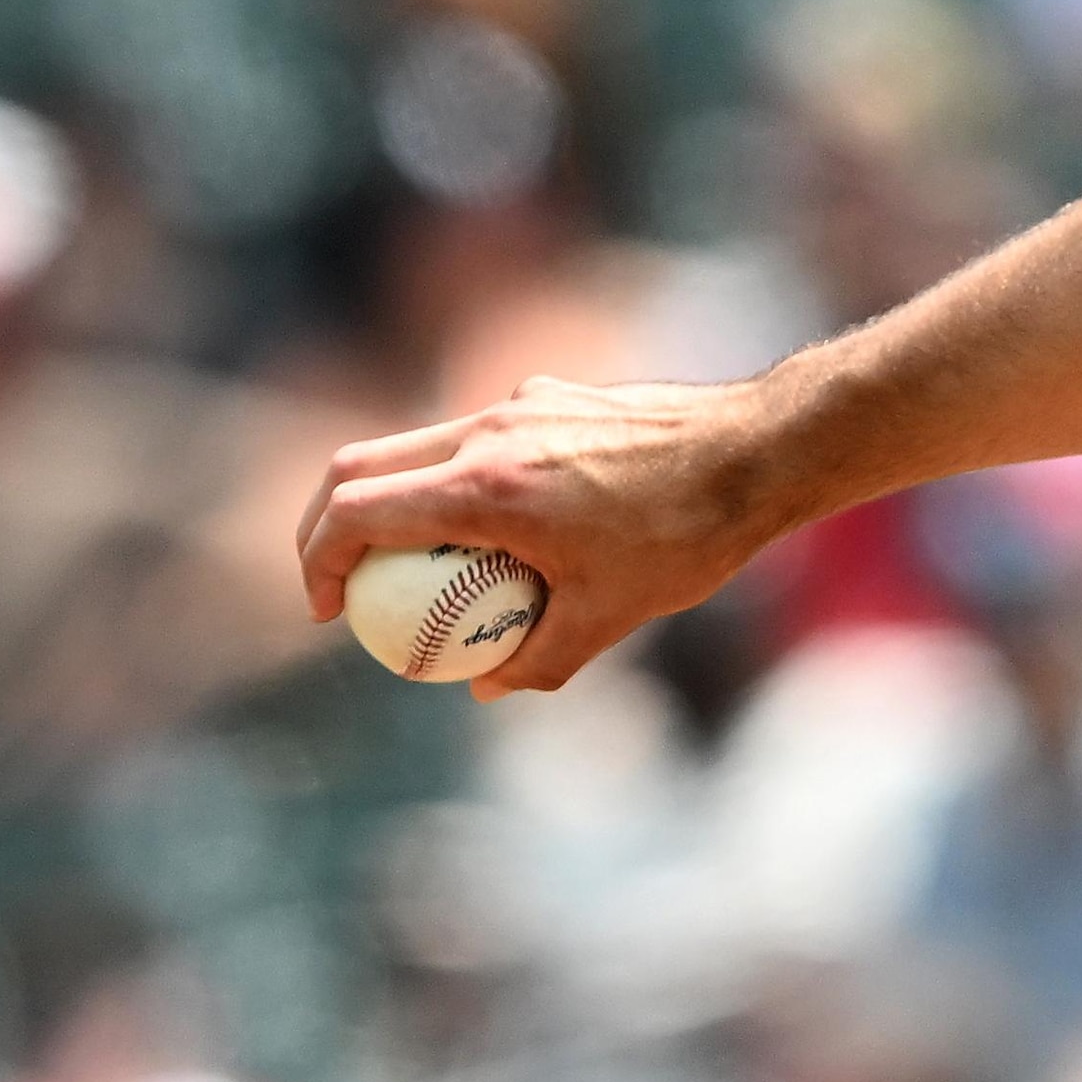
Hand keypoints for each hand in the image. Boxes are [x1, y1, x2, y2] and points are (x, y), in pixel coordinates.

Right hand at [296, 374, 804, 694]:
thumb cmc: (689, 534)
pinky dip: (461, 480)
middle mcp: (489, 430)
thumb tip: (483, 687)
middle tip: (340, 583)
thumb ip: (536, 659)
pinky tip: (512, 530)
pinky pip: (480, 436)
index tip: (330, 610)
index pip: (355, 513)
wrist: (763, 448)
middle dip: (326, 525)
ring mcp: (519, 402)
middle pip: (360, 466)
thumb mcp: (611, 615)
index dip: (318, 563)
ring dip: (396, 499)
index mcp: (485, 485)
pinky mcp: (551, 394)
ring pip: (420, 446)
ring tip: (418, 565)